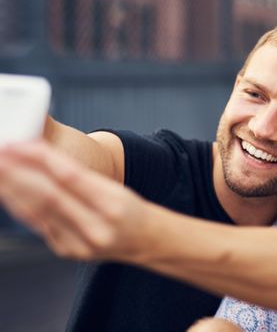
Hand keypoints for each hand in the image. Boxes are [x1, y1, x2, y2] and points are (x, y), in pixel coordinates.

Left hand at [0, 140, 148, 260]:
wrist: (144, 241)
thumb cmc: (128, 208)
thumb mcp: (114, 187)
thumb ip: (78, 176)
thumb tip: (38, 155)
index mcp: (112, 205)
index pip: (71, 177)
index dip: (41, 158)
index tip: (19, 144)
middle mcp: (95, 227)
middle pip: (49, 196)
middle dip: (17, 173)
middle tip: (0, 154)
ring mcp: (79, 244)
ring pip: (37, 212)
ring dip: (11, 189)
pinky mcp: (66, 251)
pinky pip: (38, 224)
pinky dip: (20, 205)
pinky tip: (8, 191)